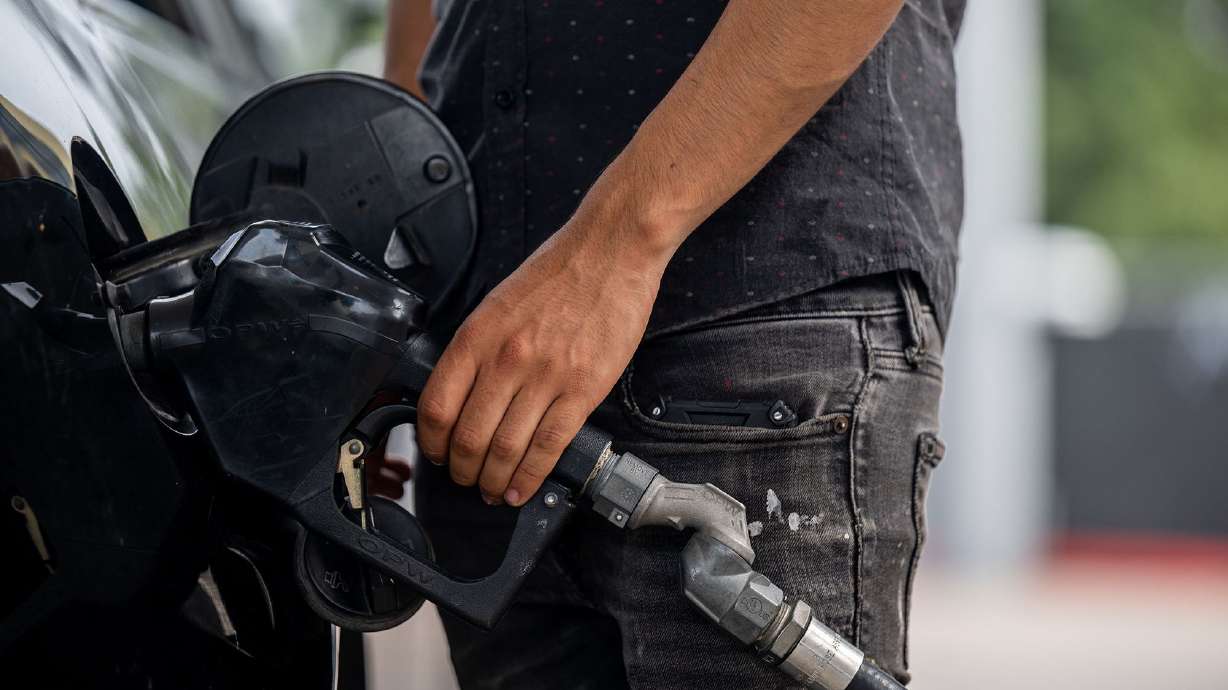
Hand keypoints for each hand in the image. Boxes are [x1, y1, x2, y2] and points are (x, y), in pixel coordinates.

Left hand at [416, 215, 671, 505]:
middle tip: (465, 479)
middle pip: (469, 437)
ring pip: (507, 449)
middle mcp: (506, 359)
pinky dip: (530, 477)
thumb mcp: (497, 303)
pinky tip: (521, 488)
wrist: (610, 251)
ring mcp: (546, 377)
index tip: (435, 454)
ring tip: (492, 490)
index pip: (437, 406)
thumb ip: (477, 348)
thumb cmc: (558, 272)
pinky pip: (548, 446)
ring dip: (494, 480)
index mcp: (478, 336)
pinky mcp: (583, 390)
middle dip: (462, 470)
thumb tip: (461, 395)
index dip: (431, 442)